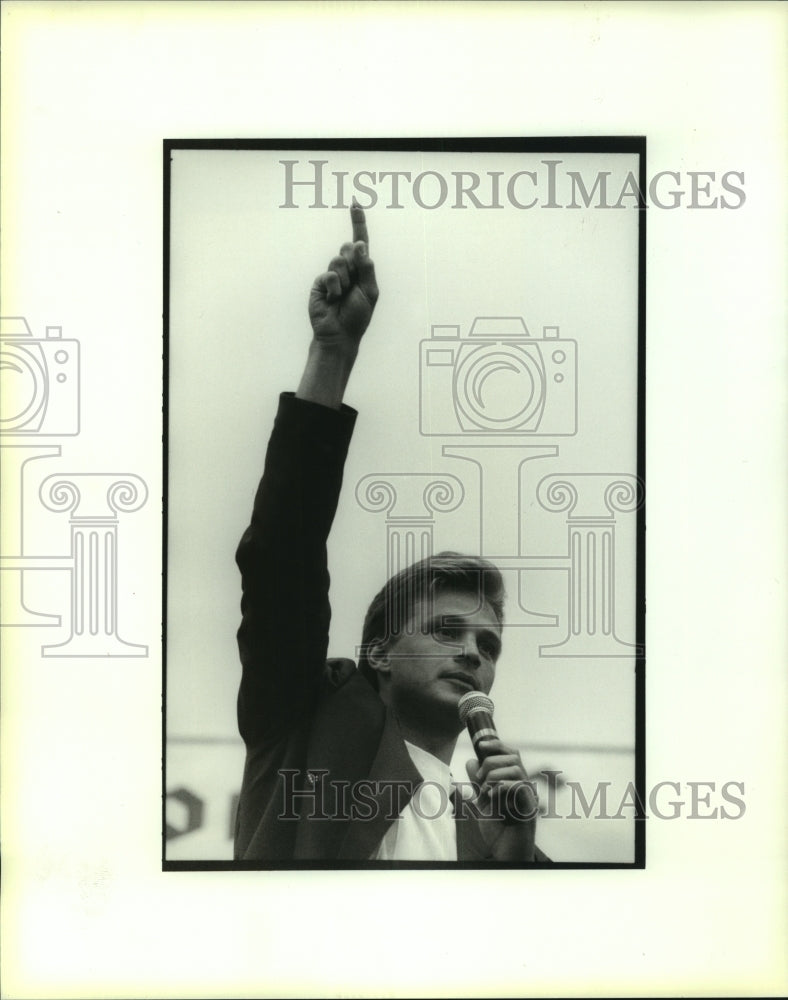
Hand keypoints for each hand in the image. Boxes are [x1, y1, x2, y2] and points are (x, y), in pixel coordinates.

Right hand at [308, 201, 378, 350]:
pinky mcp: (320, 282)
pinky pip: (329, 275)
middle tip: (353, 286)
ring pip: (339, 260)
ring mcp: (333, 275)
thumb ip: (366, 268)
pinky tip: (333, 300)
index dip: (358, 222)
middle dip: (354, 265)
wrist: (339, 334)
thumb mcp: (370, 291)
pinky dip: (334, 288)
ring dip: (345, 280)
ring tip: (342, 297)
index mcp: (362, 269)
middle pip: (350, 248)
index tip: (354, 203)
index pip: (360, 241)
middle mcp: (348, 269)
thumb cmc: (357, 316)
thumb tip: (360, 244)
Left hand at [465, 738, 537, 861]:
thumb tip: (472, 761)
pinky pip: (520, 787)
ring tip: (485, 792)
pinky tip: (491, 796)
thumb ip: (478, 783)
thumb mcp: (482, 803)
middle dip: (491, 763)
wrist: (506, 854)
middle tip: (479, 779)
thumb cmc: (498, 830)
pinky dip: (502, 786)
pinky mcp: (530, 808)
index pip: (511, 754)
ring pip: (516, 769)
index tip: (480, 745)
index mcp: (514, 781)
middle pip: (513, 757)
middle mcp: (524, 786)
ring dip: (495, 776)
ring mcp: (528, 796)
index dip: (497, 745)